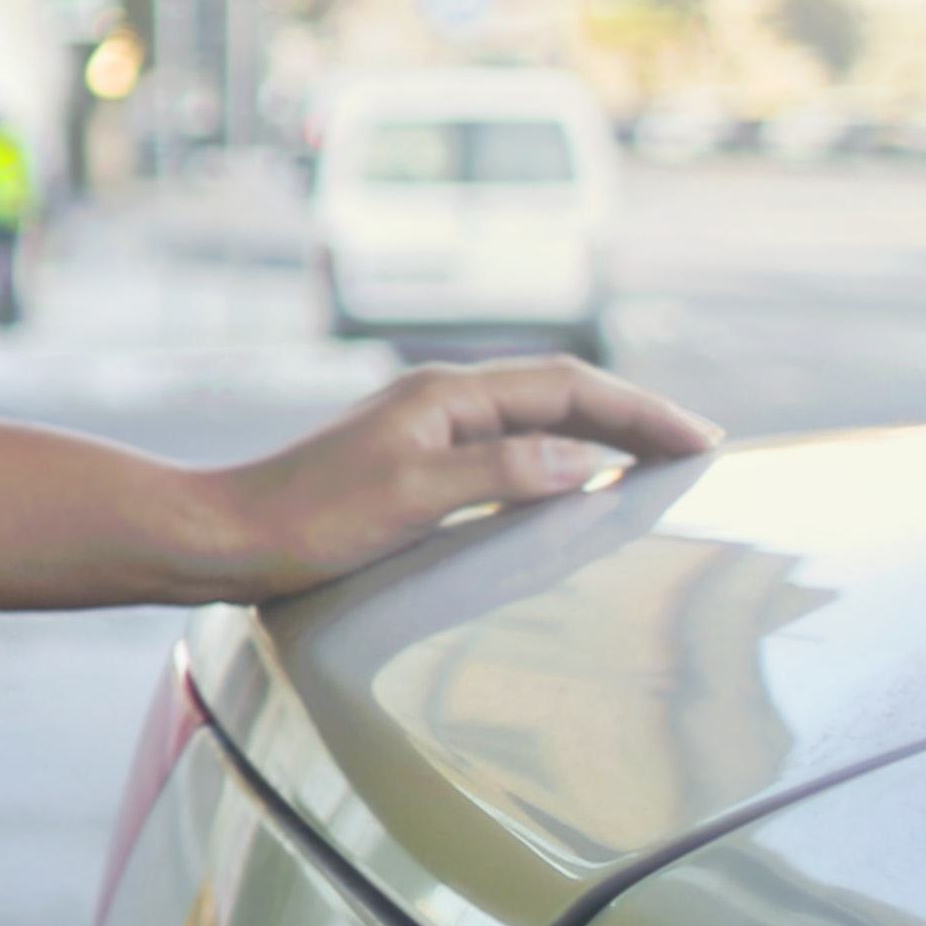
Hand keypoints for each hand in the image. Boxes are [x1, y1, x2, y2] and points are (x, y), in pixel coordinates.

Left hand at [198, 355, 718, 598]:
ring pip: (537, 420)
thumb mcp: (411, 498)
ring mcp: (427, 431)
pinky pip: (509, 451)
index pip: (569, 388)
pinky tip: (572, 489)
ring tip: (657, 463)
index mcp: (446, 395)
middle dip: (634, 417)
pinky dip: (557, 461)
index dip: (640, 411)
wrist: (224, 537)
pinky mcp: (414, 465)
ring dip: (600, 435)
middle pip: (561, 395)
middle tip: (699, 449)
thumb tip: (585, 459)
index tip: (700, 440)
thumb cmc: (307, 522)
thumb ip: (500, 473)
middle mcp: (441, 401)